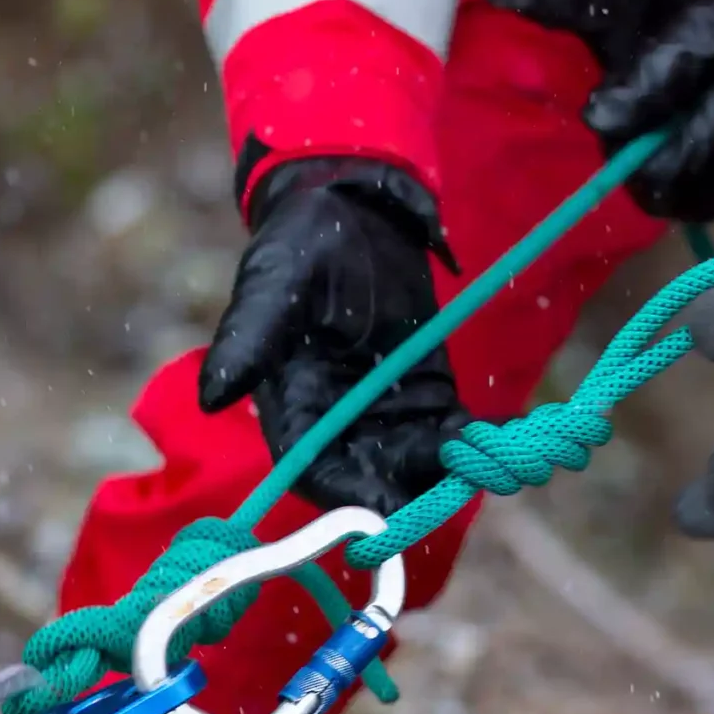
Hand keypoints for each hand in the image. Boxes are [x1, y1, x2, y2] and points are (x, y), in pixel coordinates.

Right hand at [196, 158, 464, 513]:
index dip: (348, 497)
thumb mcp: (273, 286)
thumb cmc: (301, 244)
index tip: (386, 506)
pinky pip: (452, 434)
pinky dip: (476, 442)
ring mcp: (387, 412)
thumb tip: (210, 397)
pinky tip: (503, 437)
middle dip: (413, 492)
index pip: (315, 472)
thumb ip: (249, 340)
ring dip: (450, 471)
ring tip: (488, 461)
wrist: (355, 207)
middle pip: (373, 481)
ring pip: (417, 464)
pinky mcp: (428, 393)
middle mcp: (338, 423)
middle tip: (455, 484)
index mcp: (293, 408)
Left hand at [581, 0, 713, 222]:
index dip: (623, 157)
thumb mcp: (700, 25)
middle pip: (674, 202)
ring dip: (672, 177)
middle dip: (645, 172)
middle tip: (638, 126)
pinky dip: (700, 173)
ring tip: (667, 129)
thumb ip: (649, 76)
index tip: (617, 120)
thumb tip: (597, 119)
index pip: (655, 179)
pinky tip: (699, 131)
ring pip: (699, 203)